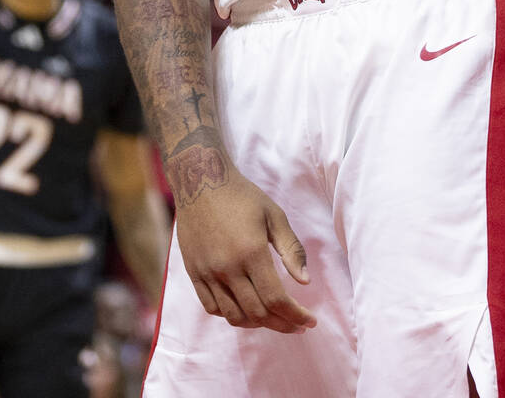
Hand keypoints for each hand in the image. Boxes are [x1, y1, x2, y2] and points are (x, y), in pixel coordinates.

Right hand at [175, 167, 316, 334]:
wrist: (201, 181)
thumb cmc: (242, 196)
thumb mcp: (274, 215)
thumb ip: (291, 249)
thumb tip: (305, 282)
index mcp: (251, 252)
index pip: (276, 299)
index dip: (296, 315)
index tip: (310, 322)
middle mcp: (227, 268)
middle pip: (257, 313)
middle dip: (282, 324)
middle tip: (297, 325)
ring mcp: (208, 273)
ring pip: (234, 316)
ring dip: (258, 324)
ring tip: (275, 320)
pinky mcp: (194, 273)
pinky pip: (212, 307)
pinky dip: (231, 316)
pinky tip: (245, 310)